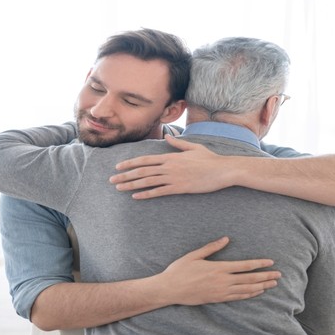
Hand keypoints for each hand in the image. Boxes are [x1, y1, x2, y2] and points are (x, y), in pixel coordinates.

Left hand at [110, 135, 234, 198]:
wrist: (223, 169)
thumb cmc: (210, 159)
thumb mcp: (193, 147)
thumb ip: (178, 144)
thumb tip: (168, 137)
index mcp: (170, 156)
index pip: (145, 160)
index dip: (130, 163)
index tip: (118, 167)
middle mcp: (169, 166)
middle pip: (142, 171)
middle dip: (125, 175)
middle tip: (112, 180)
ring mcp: (174, 178)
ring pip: (147, 181)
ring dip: (131, 185)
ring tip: (119, 188)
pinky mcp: (180, 188)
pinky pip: (159, 192)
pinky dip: (146, 194)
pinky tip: (136, 196)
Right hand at [157, 237, 280, 304]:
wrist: (169, 290)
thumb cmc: (179, 270)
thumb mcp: (194, 255)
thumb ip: (211, 247)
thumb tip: (226, 239)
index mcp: (218, 268)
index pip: (244, 266)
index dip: (259, 264)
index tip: (271, 263)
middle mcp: (222, 281)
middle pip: (249, 279)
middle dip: (266, 277)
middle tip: (279, 275)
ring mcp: (220, 292)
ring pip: (246, 290)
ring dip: (261, 286)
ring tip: (272, 284)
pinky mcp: (217, 299)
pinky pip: (237, 297)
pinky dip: (249, 295)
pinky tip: (256, 292)